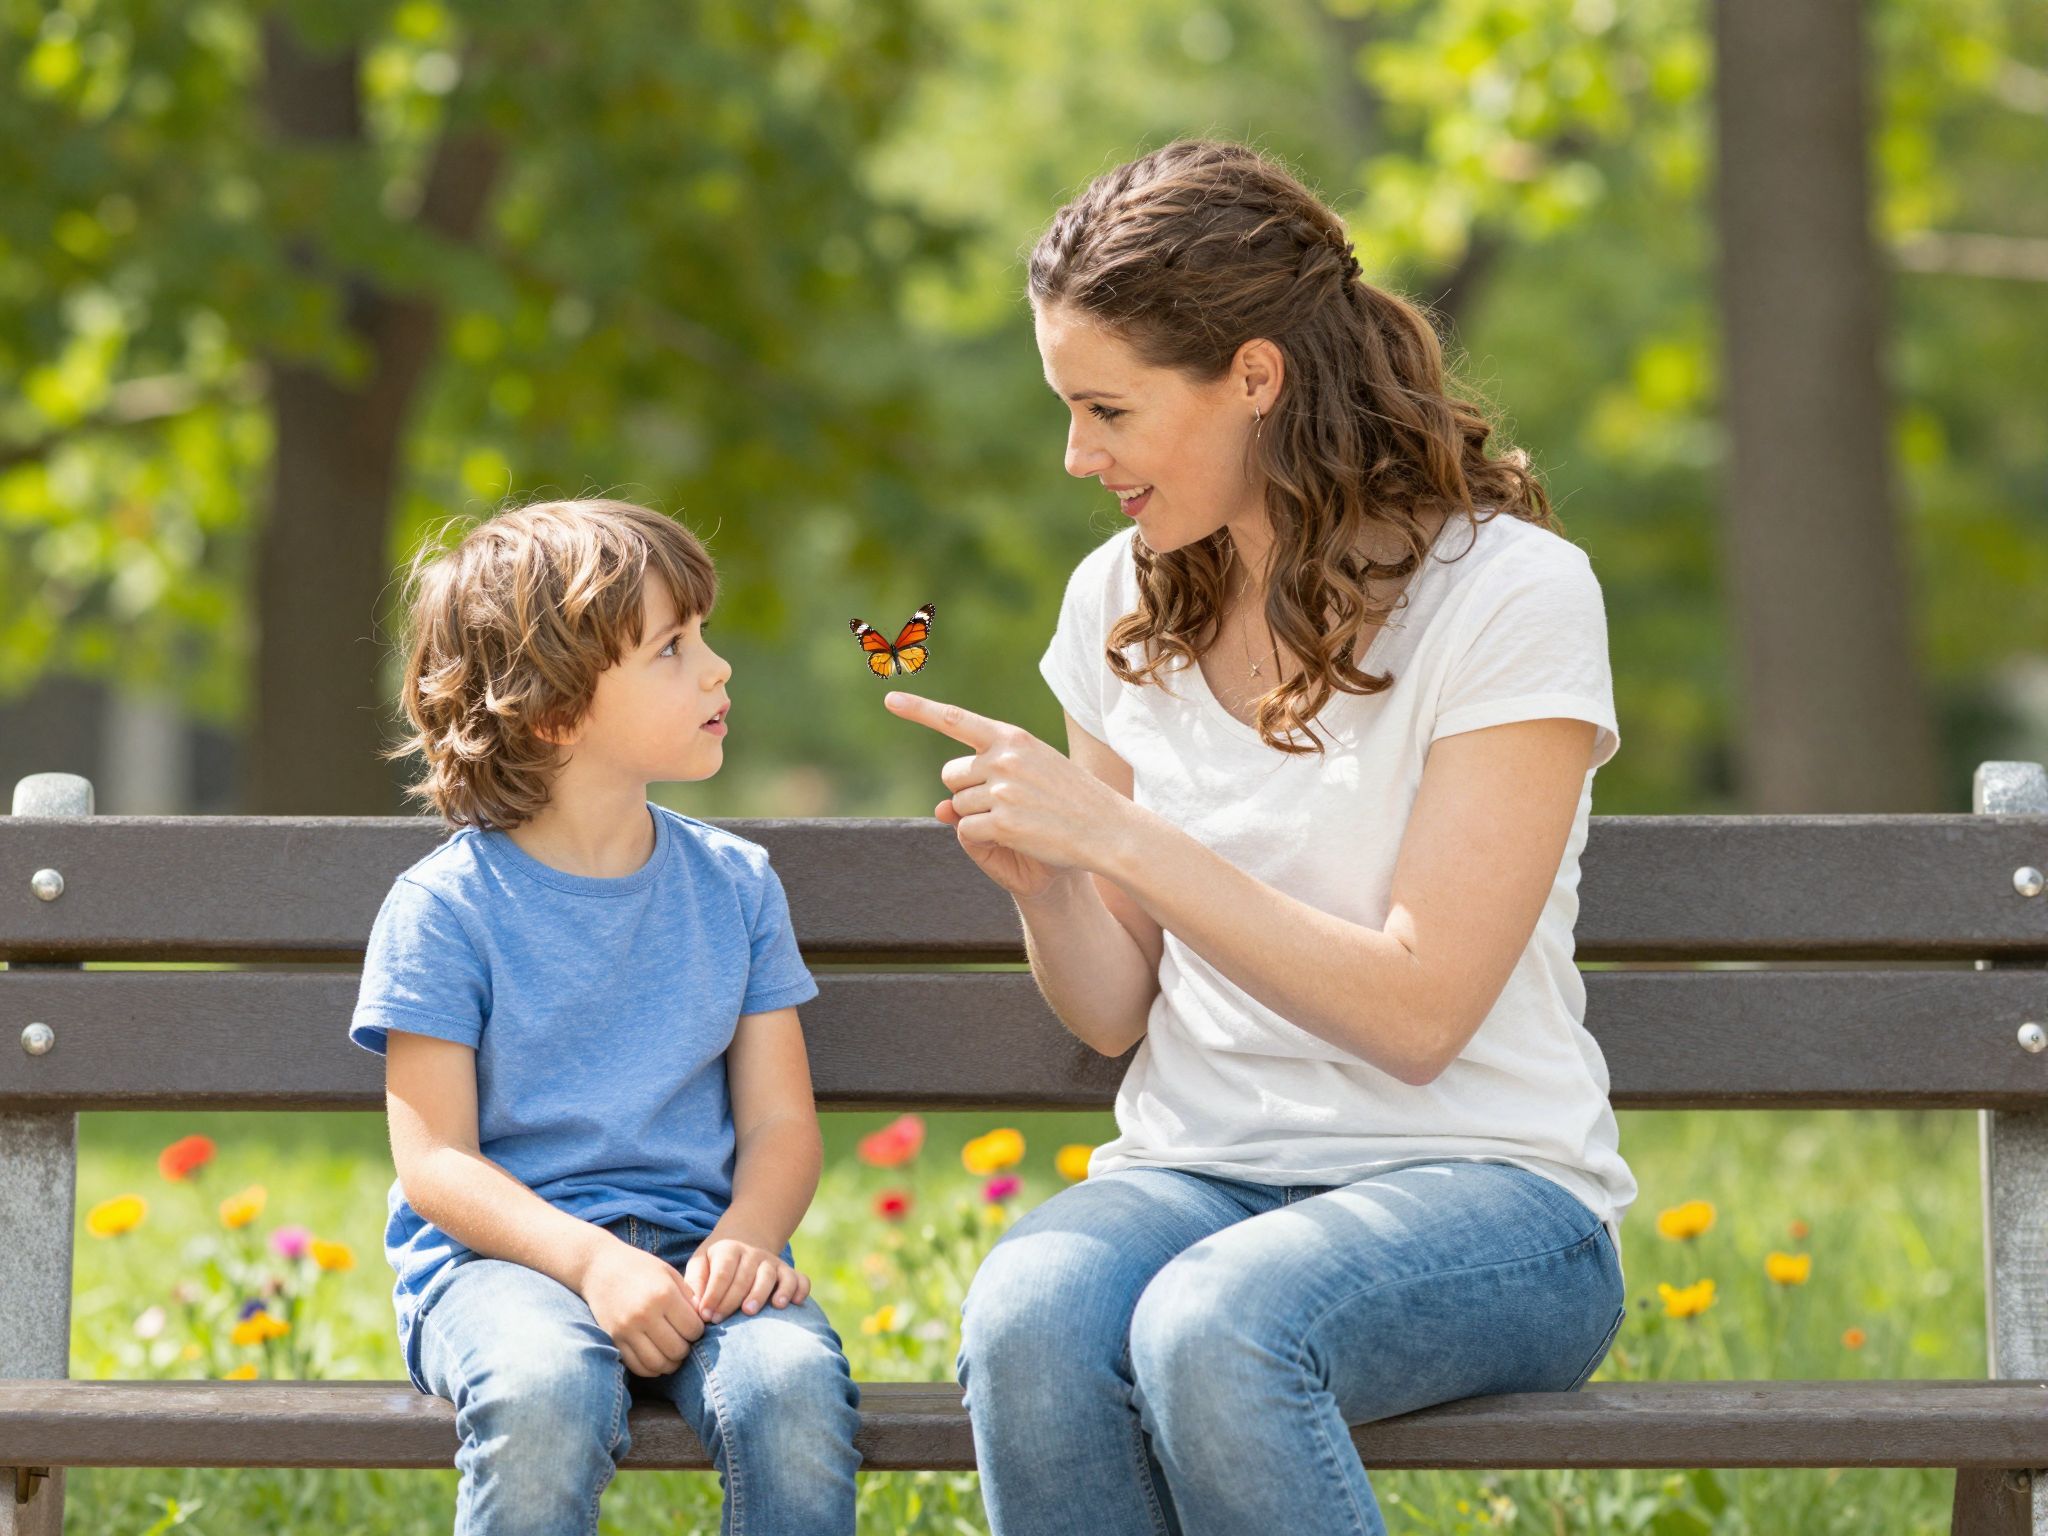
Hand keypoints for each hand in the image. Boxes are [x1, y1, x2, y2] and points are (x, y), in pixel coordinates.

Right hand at [579, 1236, 704, 1376]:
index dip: (698, 1331)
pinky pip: (637, 1366)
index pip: (693, 1329)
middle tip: (683, 1341)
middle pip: (677, 1350)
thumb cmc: (639, 1267)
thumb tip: (705, 1319)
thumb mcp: (668, 1273)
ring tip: (671, 1353)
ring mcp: (627, 1329)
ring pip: (658, 1364)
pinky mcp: (614, 1339)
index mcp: (664, 1294)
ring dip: (670, 1363)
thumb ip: (688, 1296)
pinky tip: (656, 1358)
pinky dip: (651, 1369)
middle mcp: (645, 1314)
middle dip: (685, 1349)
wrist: (598, 1267)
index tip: (692, 1325)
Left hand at [683, 1236, 809, 1324]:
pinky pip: (799, 1278)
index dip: (713, 1295)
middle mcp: (753, 1254)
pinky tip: (793, 1304)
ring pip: (771, 1276)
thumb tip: (693, 1307)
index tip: (705, 1316)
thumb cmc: (716, 1261)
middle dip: (732, 1299)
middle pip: (745, 1276)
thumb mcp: (700, 1263)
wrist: (745, 1238)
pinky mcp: (788, 1271)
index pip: (723, 1272)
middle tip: (720, 1320)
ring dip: (762, 1293)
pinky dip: (799, 1290)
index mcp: (729, 1250)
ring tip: (751, 1311)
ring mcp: (773, 1262)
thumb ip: (694, 1283)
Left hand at [883, 691, 1129, 896]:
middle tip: (1004, 800)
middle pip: (951, 774)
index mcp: (1012, 738)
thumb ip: (989, 774)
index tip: (889, 700)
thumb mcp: (1035, 768)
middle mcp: (1003, 759)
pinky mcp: (1002, 824)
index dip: (918, 710)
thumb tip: (941, 806)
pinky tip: (1015, 835)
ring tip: (1019, 817)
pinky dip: (983, 837)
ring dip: (978, 816)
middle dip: (966, 789)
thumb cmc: (1071, 798)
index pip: (955, 720)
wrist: (1107, 828)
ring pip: (958, 806)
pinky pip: (967, 830)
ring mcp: (1002, 791)